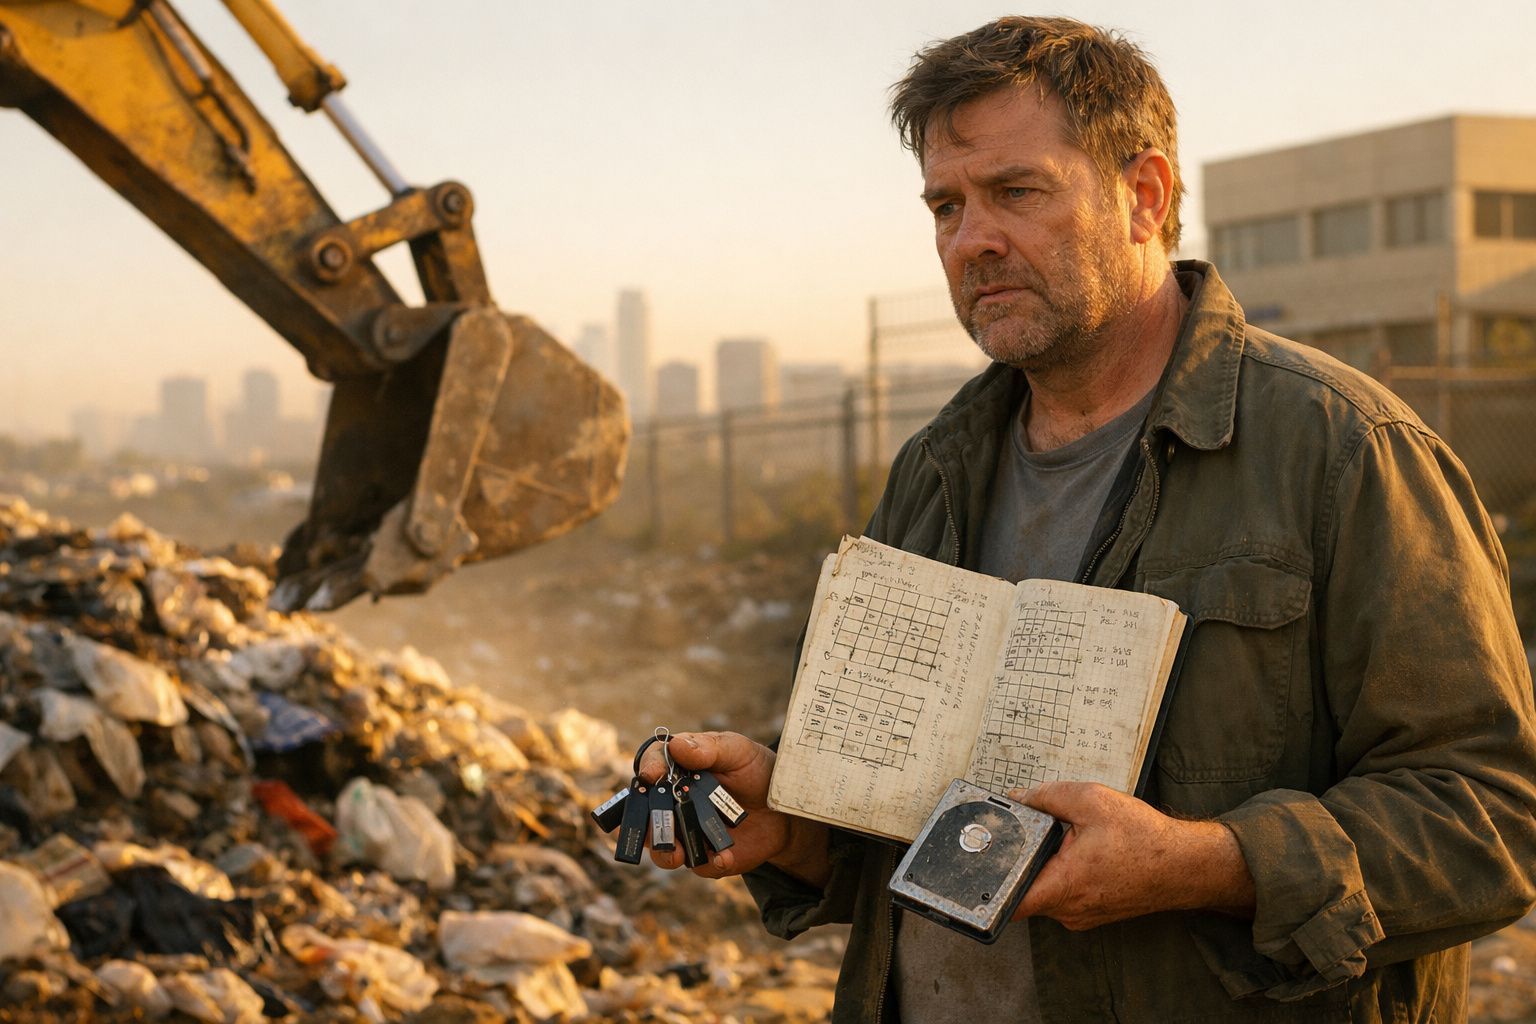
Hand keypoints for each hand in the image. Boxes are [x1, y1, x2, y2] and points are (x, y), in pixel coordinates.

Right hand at [637, 731, 830, 885]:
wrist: (785, 809)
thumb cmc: (757, 771)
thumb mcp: (738, 752)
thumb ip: (709, 748)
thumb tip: (676, 745)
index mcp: (678, 768)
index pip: (651, 765)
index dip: (648, 769)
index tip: (652, 775)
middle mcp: (674, 801)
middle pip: (645, 813)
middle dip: (647, 821)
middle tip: (657, 824)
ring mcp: (687, 831)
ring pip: (661, 848)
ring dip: (665, 852)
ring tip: (678, 854)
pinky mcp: (705, 856)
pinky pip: (699, 865)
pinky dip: (710, 863)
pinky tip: (724, 857)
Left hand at [1008, 781, 1254, 930]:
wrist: (1185, 865)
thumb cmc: (1144, 838)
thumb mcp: (1091, 800)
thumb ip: (1047, 796)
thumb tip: (1017, 797)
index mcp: (1064, 886)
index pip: (1009, 901)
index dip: (988, 885)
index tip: (978, 867)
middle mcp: (1069, 910)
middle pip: (1023, 888)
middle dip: (1022, 859)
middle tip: (1027, 833)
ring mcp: (1081, 915)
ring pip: (1044, 889)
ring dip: (1046, 864)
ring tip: (1064, 839)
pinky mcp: (1092, 912)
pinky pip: (1064, 892)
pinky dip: (1063, 871)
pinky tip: (1079, 850)